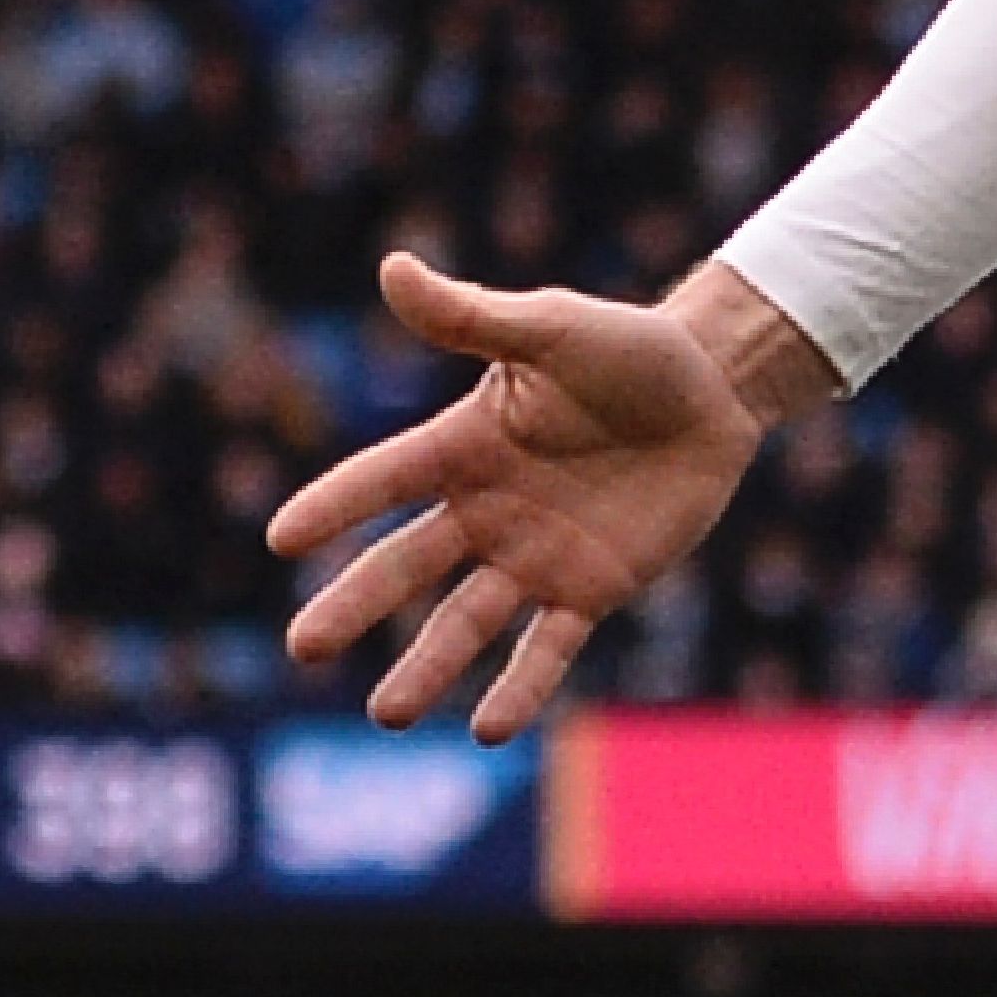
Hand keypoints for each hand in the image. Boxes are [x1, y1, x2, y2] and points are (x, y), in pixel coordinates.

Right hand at [268, 251, 827, 741]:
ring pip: (467, 620)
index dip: (337, 505)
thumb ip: (474, 317)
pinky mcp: (592, 587)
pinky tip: (490, 729)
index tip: (282, 537)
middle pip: (407, 565)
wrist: (714, 389)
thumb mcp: (552, 327)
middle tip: (304, 649)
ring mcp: (535, 554)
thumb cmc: (629, 349)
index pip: (385, 478)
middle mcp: (486, 509)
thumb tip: (393, 267)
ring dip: (427, 667)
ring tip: (389, 714)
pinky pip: (549, 645)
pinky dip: (522, 685)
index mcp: (465, 445)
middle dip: (356, 607)